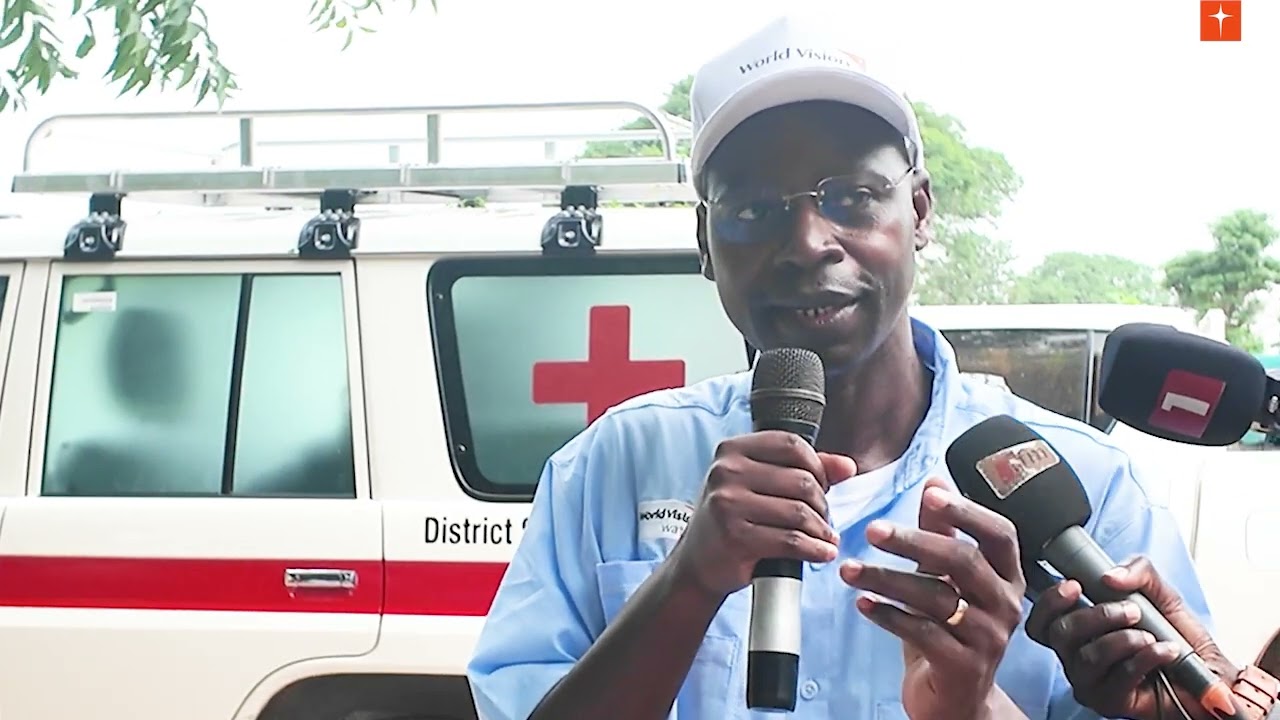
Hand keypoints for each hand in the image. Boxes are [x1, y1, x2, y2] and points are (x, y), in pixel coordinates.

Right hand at [671, 431, 857, 599]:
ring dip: (822, 529)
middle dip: (822, 504)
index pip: (791, 445)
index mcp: (731, 450)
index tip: (822, 486)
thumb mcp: (759, 484)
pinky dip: (815, 549)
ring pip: (800, 512)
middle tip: (823, 520)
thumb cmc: (733, 519)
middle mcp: (726, 471)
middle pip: (801, 480)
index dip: (817, 466)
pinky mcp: (735, 537)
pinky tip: (823, 552)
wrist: (698, 563)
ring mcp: (728, 504)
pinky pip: (792, 541)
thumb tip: (847, 466)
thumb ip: (804, 469)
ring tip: (825, 537)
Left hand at [840, 477, 1026, 719]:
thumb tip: (935, 481)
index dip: (967, 510)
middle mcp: (1005, 605)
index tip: (930, 493)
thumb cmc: (950, 630)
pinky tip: (862, 603)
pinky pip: (922, 633)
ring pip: (936, 597)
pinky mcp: (964, 666)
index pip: (1000, 533)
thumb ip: (942, 531)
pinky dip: (888, 615)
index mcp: (1006, 577)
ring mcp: (988, 638)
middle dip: (914, 541)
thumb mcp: (947, 579)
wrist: (955, 700)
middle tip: (872, 530)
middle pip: (964, 561)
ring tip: (849, 569)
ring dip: (886, 578)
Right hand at [1026, 556, 1237, 719]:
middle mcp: (1077, 656)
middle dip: (1096, 616)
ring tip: (1151, 636)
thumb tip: (1110, 576)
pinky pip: (1119, 677)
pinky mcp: (1110, 702)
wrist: (1209, 676)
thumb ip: (1139, 571)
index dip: (1050, 602)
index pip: (1043, 620)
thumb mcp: (1162, 593)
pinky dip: (1145, 659)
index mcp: (1080, 629)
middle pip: (1059, 634)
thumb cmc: (1179, 638)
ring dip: (1123, 640)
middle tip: (1131, 610)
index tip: (1075, 586)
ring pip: (1086, 657)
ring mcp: (1090, 681)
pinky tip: (1165, 651)